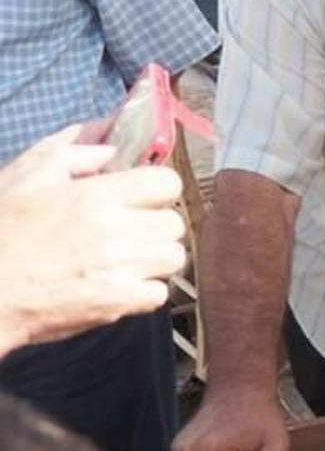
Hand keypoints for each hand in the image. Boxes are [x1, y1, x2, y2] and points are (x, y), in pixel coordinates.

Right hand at [0, 126, 187, 355]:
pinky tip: (118, 284)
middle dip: (156, 224)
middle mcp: (115, 232)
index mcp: (97, 197)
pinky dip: (144, 291)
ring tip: (127, 258)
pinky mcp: (116, 303)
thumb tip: (109, 147)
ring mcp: (119, 270)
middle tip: (130, 230)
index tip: (142, 197)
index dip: (157, 189)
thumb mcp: (24, 177)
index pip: (167, 183)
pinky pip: (159, 294)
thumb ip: (71, 151)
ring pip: (173, 258)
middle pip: (174, 223)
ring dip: (155, 257)